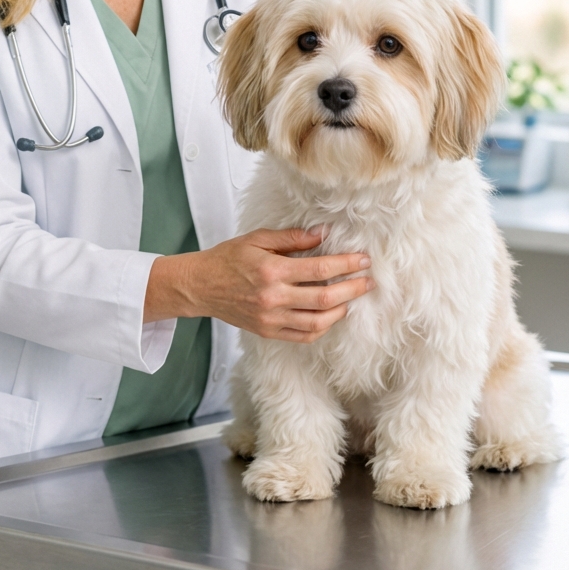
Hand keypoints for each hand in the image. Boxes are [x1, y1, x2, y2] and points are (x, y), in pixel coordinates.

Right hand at [145, 227, 372, 342]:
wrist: (200, 286)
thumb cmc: (228, 258)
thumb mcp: (258, 239)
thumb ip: (292, 238)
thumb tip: (323, 233)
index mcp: (272, 271)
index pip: (320, 268)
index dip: (346, 264)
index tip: (363, 260)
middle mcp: (273, 298)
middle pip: (324, 298)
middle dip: (352, 289)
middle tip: (368, 281)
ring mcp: (271, 319)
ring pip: (317, 322)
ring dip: (340, 311)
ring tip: (352, 298)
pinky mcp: (268, 332)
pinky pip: (303, 336)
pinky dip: (322, 327)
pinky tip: (330, 315)